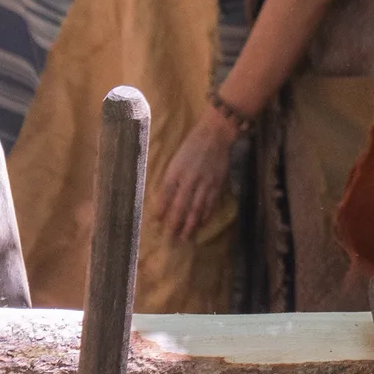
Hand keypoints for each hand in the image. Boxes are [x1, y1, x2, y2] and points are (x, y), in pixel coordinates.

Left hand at [151, 97, 242, 239]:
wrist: (216, 135)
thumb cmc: (192, 145)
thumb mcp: (176, 159)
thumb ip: (171, 177)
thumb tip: (165, 196)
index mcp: (176, 171)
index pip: (166, 194)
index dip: (161, 209)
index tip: (157, 222)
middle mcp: (189, 180)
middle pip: (181, 206)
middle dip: (175, 224)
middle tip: (171, 239)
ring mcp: (204, 184)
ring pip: (196, 209)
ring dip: (190, 225)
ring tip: (185, 237)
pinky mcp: (217, 185)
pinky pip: (210, 204)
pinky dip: (205, 216)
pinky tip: (201, 224)